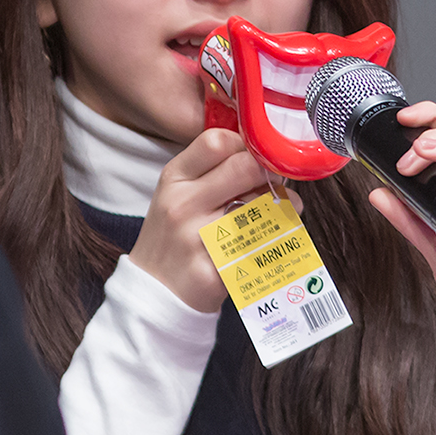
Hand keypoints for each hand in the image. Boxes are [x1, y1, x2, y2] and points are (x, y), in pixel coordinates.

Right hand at [130, 129, 280, 312]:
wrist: (152, 293)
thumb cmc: (172, 238)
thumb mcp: (176, 194)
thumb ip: (211, 172)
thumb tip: (261, 155)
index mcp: (174, 179)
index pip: (216, 142)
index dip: (245, 145)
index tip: (253, 158)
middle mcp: (183, 204)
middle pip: (244, 168)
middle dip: (268, 173)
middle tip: (275, 182)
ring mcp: (198, 238)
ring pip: (260, 207)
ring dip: (282, 206)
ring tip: (283, 211)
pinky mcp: (215, 270)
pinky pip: (261, 245)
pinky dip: (276, 239)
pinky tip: (275, 238)